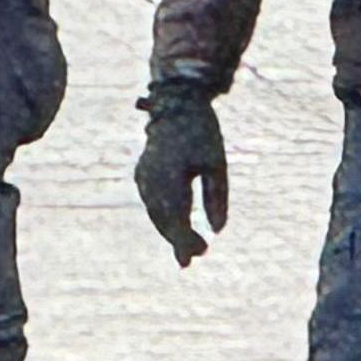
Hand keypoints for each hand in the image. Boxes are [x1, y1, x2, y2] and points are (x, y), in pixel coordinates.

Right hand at [133, 84, 228, 265]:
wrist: (176, 104)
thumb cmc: (202, 132)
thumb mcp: (216, 162)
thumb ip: (216, 196)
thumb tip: (218, 230)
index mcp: (170, 178)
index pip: (176, 219)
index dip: (186, 240)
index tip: (200, 254)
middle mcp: (151, 181)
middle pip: (164, 220)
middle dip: (179, 239)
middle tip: (197, 256)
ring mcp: (143, 178)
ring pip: (155, 214)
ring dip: (170, 230)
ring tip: (188, 248)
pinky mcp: (141, 174)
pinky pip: (151, 203)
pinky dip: (163, 217)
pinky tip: (174, 226)